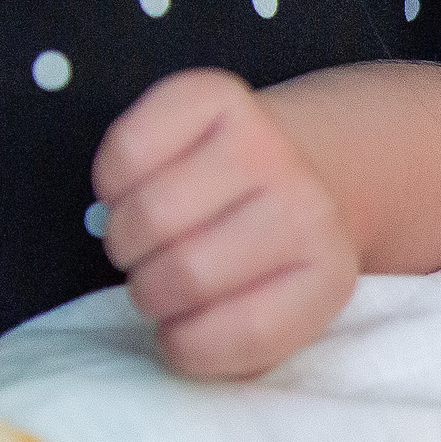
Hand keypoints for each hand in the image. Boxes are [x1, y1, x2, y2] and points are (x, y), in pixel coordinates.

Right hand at [95, 69, 361, 379]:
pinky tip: (139, 188)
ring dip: (125, 241)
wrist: (317, 166)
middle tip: (158, 279)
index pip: (244, 333)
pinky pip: (126, 152)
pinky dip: (113, 182)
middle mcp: (306, 208)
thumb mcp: (278, 310)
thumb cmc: (274, 252)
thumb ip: (235, 340)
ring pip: (148, 218)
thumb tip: (172, 341)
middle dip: (150, 291)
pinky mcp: (217, 96)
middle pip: (186, 274)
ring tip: (148, 239)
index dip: (188, 345)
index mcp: (327, 275)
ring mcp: (264, 147)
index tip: (182, 329)